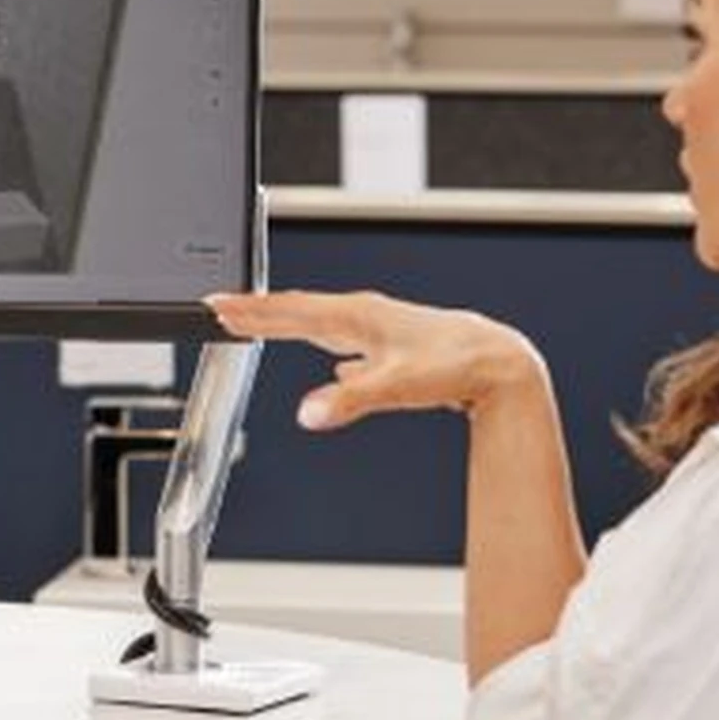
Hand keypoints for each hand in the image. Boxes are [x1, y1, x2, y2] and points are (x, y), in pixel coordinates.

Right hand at [208, 289, 543, 429]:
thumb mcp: (400, 386)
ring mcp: (380, 329)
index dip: (251, 310)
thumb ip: (351, 400)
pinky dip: (329, 345)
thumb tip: (308, 414)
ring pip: (322, 322)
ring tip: (262, 324)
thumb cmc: (458, 366)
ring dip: (289, 324)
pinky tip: (336, 363)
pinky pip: (348, 341)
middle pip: (299, 310)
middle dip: (259, 310)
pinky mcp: (395, 347)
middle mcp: (365, 316)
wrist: (503, 365)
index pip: (291, 309)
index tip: (214, 305)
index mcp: (357, 316)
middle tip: (221, 309)